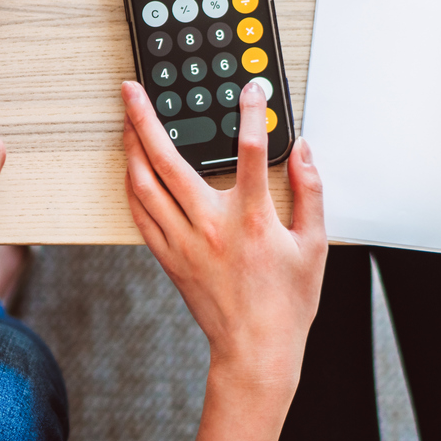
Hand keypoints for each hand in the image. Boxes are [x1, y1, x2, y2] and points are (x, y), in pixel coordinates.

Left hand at [121, 81, 325, 392]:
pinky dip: (131, 185)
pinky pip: (139, 213)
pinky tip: (130, 168)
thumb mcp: (314, 245)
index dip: (251, 114)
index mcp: (251, 220)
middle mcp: (209, 226)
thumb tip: (304, 151)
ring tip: (125, 120)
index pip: (251, 153)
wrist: (255, 351)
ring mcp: (183, 242)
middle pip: (168, 161)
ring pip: (143, 185)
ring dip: (131, 147)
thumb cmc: (286, 303)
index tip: (250, 89)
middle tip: (132, 91)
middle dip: (145, 119)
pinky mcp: (168, 257)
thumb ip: (311, 192)